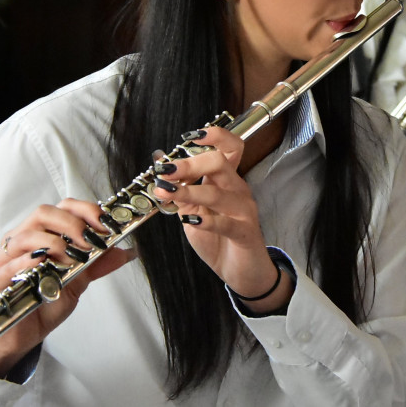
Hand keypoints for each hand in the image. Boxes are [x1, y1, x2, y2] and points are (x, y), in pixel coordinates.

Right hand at [0, 198, 135, 375]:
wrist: (23, 336)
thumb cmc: (46, 303)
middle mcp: (22, 239)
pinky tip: (42, 264)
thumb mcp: (78, 282)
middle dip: (72, 224)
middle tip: (90, 241)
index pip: (63, 207)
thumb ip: (97, 264)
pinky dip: (27, 260)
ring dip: (54, 243)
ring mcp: (4, 257)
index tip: (105, 224)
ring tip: (71, 258)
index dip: (85, 210)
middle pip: (43, 213)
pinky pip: (7, 263)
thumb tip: (126, 252)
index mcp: (43, 233)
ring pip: (26, 234)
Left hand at [151, 127, 292, 313]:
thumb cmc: (219, 238)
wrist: (241, 271)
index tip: (188, 137)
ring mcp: (243, 211)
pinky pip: (225, 223)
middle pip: (221, 162)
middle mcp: (237, 190)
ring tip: (166, 193)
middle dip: (190, 163)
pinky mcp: (244, 233)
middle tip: (166, 171)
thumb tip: (161, 164)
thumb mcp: (194, 211)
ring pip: (217, 193)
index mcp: (227, 180)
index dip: (214, 135)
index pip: (230, 146)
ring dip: (188, 191)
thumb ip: (181, 190)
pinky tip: (190, 221)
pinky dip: (206, 221)